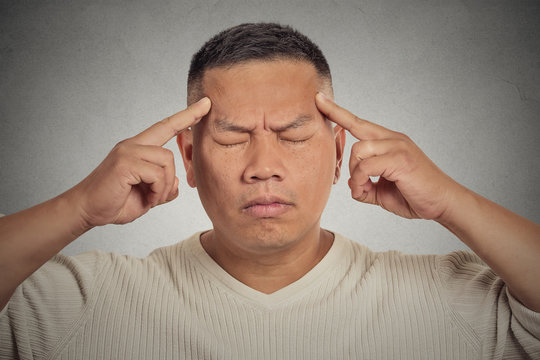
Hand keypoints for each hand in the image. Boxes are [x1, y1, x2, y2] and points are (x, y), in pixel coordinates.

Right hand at [71, 97, 210, 227]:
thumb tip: (177, 184)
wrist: (86, 210)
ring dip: (163, 187)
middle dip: (173, 175)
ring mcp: (128, 151)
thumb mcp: (147, 196)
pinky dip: (157, 191)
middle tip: (160, 197)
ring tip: (151, 199)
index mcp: (138, 148)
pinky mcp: (125, 163)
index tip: (206, 104)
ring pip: (166, 162)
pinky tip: (146, 199)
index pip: (166, 126)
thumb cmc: (114, 203)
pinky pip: (157, 174)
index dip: (187, 115)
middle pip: (170, 151)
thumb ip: (163, 187)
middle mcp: (133, 144)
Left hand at [315, 93, 459, 219]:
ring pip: (359, 149)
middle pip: (356, 126)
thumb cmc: (414, 196)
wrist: (443, 204)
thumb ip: (365, 185)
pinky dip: (361, 180)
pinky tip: (367, 189)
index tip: (319, 99)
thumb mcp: (382, 192)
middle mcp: (393, 138)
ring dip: (355, 173)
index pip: (358, 122)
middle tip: (346, 164)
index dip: (337, 111)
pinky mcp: (401, 158)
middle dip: (338, 126)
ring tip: (363, 188)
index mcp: (388, 142)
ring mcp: (398, 146)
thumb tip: (351, 184)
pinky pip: (367, 165)